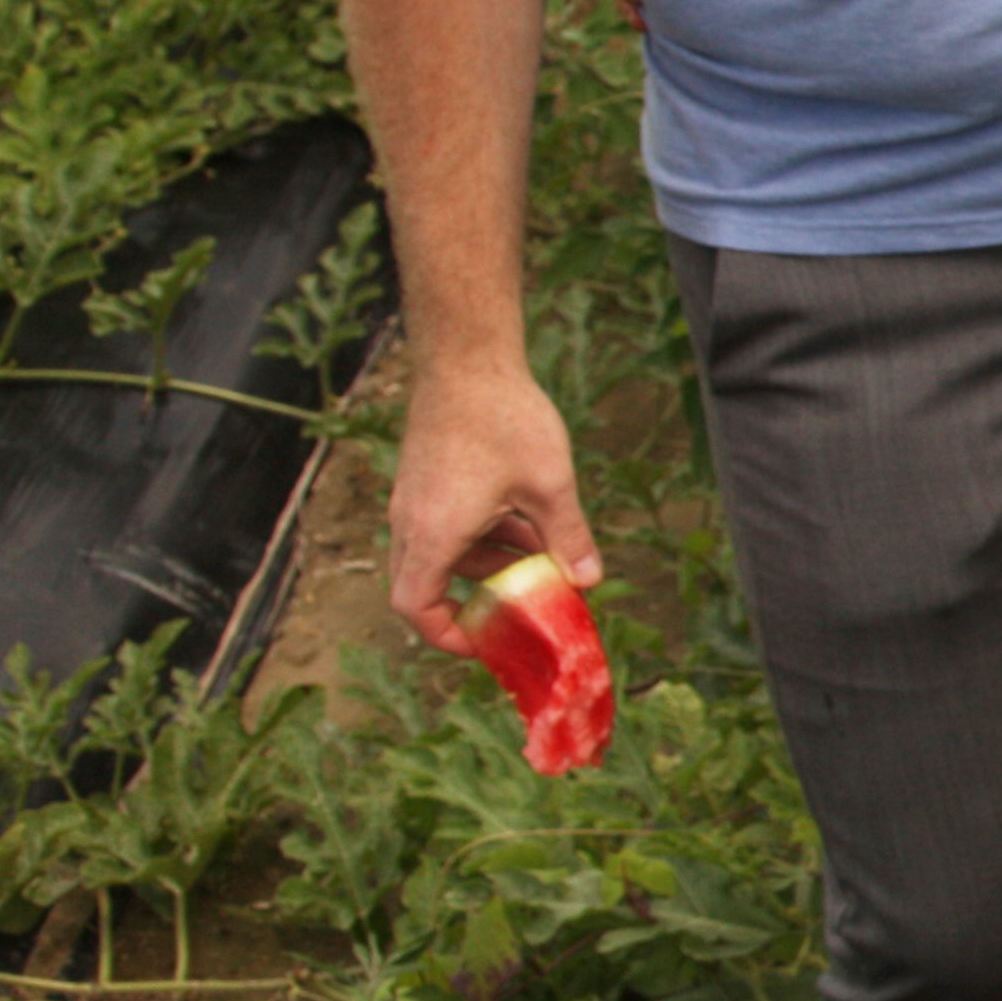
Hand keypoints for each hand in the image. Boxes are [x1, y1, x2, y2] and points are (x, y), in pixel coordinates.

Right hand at [385, 349, 597, 649]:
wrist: (467, 360)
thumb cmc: (503, 420)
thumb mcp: (550, 486)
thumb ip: (569, 538)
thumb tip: (589, 581)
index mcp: (432, 533)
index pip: (414, 608)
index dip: (447, 634)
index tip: (487, 640)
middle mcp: (412, 521)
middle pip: (432, 583)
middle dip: (484, 596)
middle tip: (534, 601)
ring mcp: (416, 500)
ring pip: (448, 552)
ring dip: (495, 560)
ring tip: (549, 554)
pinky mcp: (426, 480)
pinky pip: (450, 525)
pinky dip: (487, 533)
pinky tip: (532, 521)